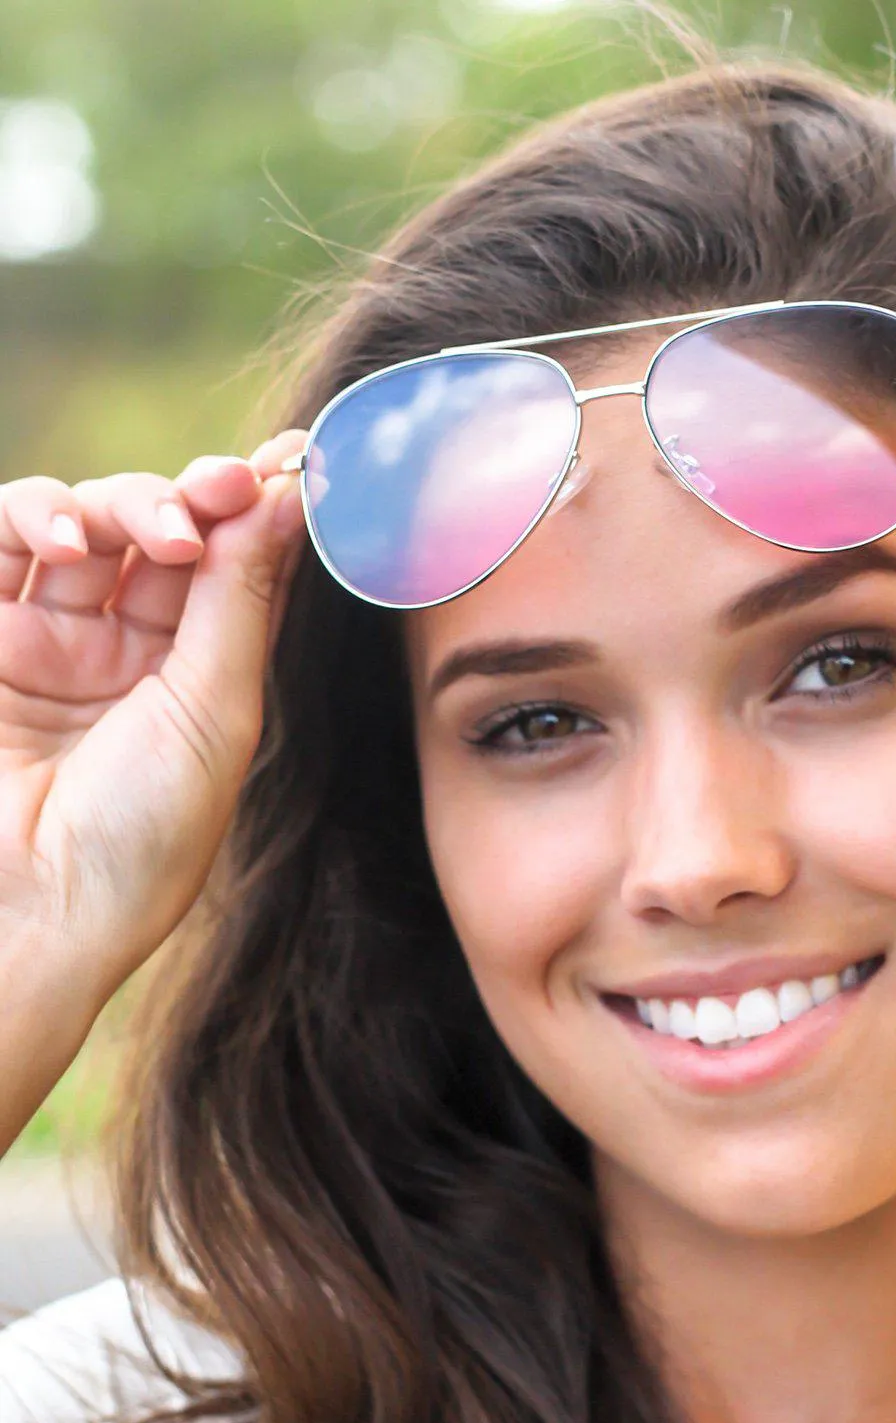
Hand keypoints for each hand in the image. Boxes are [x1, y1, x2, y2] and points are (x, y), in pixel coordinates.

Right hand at [0, 433, 305, 1003]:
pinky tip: (71, 546)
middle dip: (190, 497)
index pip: (224, 568)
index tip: (292, 462)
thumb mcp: (215, 714)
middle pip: (155, 530)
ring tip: (150, 536)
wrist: (27, 911)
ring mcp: (42, 641)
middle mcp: (118, 656)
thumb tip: (284, 496)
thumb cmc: (139, 840)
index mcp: (191, 682)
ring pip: (78, 519)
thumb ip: (242, 600)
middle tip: (220, 491)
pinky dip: (36, 517)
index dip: (250, 509)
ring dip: (120, 502)